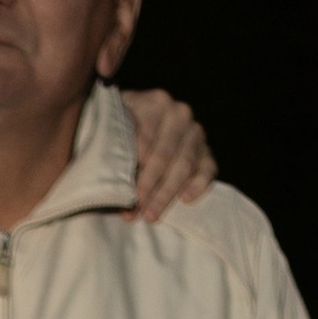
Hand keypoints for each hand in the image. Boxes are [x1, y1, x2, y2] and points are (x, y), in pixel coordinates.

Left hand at [120, 86, 214, 223]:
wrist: (136, 128)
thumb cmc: (117, 130)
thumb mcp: (110, 128)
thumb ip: (111, 142)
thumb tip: (112, 174)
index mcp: (155, 103)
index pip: (146, 136)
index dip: (134, 164)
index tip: (124, 187)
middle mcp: (179, 114)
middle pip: (165, 153)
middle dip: (149, 184)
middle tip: (136, 208)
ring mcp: (195, 132)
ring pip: (184, 164)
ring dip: (167, 193)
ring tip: (150, 215)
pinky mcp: (205, 152)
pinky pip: (208, 168)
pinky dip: (199, 184)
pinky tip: (186, 199)